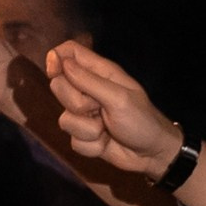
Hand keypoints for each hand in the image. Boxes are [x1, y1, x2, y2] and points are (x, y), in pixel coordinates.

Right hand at [41, 38, 185, 178]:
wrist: (151, 154)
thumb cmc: (141, 120)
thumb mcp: (119, 98)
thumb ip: (89, 81)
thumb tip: (63, 63)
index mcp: (100, 72)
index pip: (69, 52)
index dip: (56, 58)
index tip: (53, 72)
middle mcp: (88, 90)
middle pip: (58, 85)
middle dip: (76, 103)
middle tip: (99, 108)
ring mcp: (84, 114)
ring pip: (64, 118)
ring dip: (88, 129)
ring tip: (106, 128)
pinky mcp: (83, 135)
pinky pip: (73, 140)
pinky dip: (91, 145)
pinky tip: (105, 143)